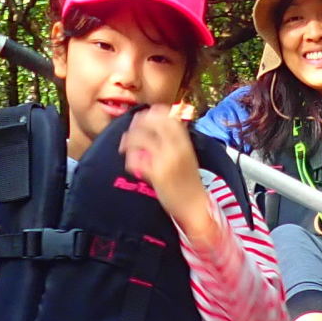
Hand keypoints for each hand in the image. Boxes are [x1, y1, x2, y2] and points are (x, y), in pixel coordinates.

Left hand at [120, 103, 212, 239]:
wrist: (196, 206)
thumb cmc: (189, 182)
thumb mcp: (187, 157)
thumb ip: (175, 142)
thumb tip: (158, 128)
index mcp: (185, 143)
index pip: (169, 118)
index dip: (154, 114)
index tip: (144, 117)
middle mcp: (177, 148)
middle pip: (154, 123)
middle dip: (138, 123)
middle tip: (130, 131)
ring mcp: (167, 160)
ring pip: (142, 139)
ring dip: (130, 140)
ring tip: (125, 148)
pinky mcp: (158, 175)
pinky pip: (137, 161)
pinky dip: (131, 160)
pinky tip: (131, 165)